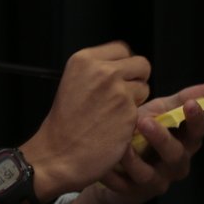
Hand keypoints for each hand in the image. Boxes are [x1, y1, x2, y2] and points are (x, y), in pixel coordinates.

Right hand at [25, 41, 151, 195]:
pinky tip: (116, 127)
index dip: (123, 66)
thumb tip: (124, 68)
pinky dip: (134, 119)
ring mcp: (117, 90)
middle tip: (119, 97)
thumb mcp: (73, 82)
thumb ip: (97, 71)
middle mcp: (102, 70)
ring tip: (113, 114)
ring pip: (145, 87)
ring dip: (136, 100)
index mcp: (84, 60)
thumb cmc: (64, 123)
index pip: (122, 49)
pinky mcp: (129, 111)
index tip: (115, 80)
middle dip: (135, 80)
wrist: (58, 154)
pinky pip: (144, 109)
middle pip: (141, 64)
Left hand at [94, 83, 203, 203]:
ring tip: (120, 145)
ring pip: (147, 174)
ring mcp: (154, 181)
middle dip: (161, 139)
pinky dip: (110, 175)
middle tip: (145, 121)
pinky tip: (101, 166)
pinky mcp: (132, 193)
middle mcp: (174, 165)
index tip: (190, 104)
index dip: (196, 120)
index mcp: (184, 143)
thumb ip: (179, 101)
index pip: (196, 133)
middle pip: (174, 155)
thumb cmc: (142, 134)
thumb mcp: (158, 114)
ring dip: (133, 159)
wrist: (117, 165)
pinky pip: (121, 185)